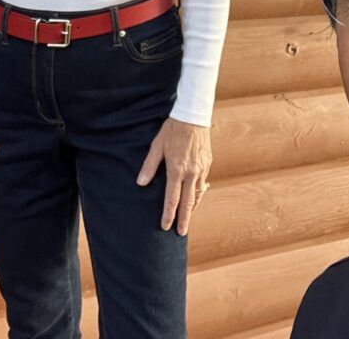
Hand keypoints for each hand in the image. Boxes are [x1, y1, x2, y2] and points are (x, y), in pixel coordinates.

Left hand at [136, 117, 211, 234]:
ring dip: (193, 208)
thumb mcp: (157, 145)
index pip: (172, 198)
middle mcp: (191, 172)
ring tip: (188, 219)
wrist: (193, 116)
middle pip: (188, 202)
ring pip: (198, 194)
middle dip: (184, 219)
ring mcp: (201, 169)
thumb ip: (150, 165)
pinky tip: (196, 197)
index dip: (169, 214)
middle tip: (181, 233)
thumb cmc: (173, 129)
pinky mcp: (207, 163)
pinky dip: (199, 194)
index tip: (166, 227)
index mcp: (177, 169)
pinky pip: (203, 184)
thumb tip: (141, 183)